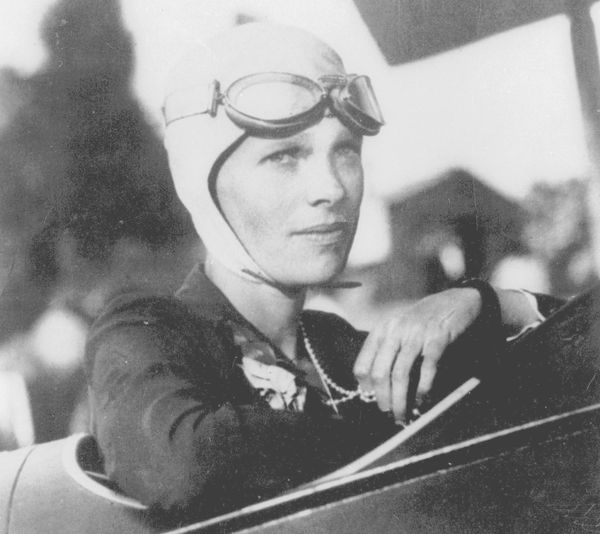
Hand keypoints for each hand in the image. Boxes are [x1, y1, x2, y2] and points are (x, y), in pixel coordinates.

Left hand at [353, 288, 480, 423]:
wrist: (455, 300)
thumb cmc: (424, 318)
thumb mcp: (399, 327)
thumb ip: (387, 348)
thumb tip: (376, 382)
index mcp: (382, 330)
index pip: (363, 363)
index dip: (365, 386)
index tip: (370, 399)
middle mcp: (395, 332)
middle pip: (380, 372)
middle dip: (382, 397)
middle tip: (387, 412)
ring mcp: (416, 335)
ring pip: (400, 374)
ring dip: (400, 399)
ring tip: (402, 413)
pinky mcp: (436, 340)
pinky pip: (426, 369)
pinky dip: (422, 388)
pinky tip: (421, 399)